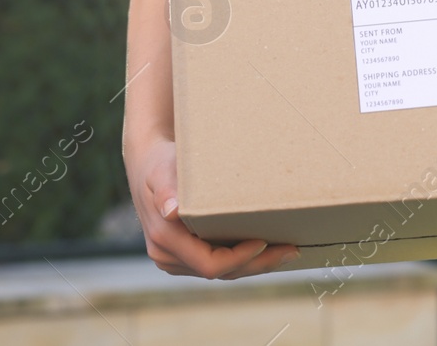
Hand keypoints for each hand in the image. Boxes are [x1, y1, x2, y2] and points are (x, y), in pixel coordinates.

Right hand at [130, 137, 300, 278]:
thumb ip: (166, 190)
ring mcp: (174, 259)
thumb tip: (171, 211)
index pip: (210, 264)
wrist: (146, 163)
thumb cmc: (159, 163)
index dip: (240, 258)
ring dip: (254, 264)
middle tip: (291, 251)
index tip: (264, 241)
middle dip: (257, 264)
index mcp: (165, 240)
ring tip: (286, 251)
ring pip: (221, 272)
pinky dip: (242, 258)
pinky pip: (216, 263)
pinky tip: (266, 248)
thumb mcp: (161, 171)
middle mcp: (167, 256)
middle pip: (220, 273)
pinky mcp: (184, 255)